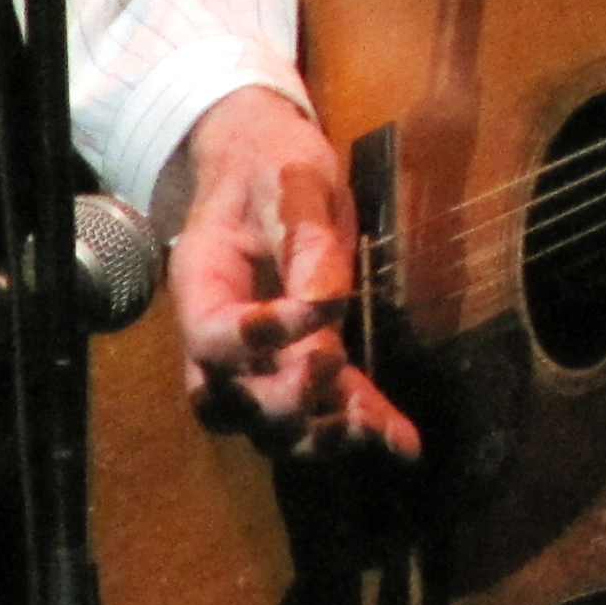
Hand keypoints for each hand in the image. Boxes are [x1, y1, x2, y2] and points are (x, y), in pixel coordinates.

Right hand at [162, 86, 420, 461]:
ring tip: (370, 429)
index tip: (328, 306)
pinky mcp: (298, 362)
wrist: (265, 161)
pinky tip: (404, 443)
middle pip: (228, 404)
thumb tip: (329, 305)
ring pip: (266, 426)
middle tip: (333, 373)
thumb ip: (306, 242)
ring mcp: (253, 357)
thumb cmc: (272, 164)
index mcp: (200, 283)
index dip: (262, 337)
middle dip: (282, 405)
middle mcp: (216, 335)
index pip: (214, 336)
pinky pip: (320, 408)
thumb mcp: (293, 183)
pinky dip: (360, 425)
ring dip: (317, 433)